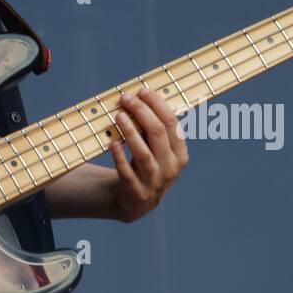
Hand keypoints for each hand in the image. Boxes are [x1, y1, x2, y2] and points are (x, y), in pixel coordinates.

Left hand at [108, 86, 188, 221]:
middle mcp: (170, 168)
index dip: (157, 104)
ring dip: (130, 132)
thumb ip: (155, 130)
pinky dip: (120, 157)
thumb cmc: (146, 166)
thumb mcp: (159, 151)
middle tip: (126, 98)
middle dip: (142, 112)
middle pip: (158, 134)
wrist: (136, 202)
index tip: (142, 91)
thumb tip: (143, 95)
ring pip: (144, 153)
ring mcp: (154, 182)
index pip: (172, 123)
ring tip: (119, 115)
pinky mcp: (136, 192)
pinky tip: (113, 143)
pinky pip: (127, 172)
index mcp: (180, 154)